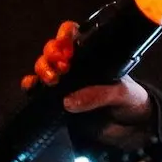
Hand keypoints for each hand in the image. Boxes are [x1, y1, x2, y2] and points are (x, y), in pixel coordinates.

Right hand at [23, 20, 153, 148]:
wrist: (131, 127)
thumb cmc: (130, 101)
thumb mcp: (122, 94)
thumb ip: (99, 95)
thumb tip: (67, 101)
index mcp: (94, 54)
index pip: (75, 35)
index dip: (66, 35)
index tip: (68, 47)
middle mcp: (76, 64)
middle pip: (54, 49)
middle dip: (52, 53)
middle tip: (63, 66)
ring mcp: (65, 81)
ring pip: (43, 65)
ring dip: (43, 68)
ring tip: (53, 79)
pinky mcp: (56, 98)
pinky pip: (36, 88)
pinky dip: (30, 85)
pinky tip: (32, 87)